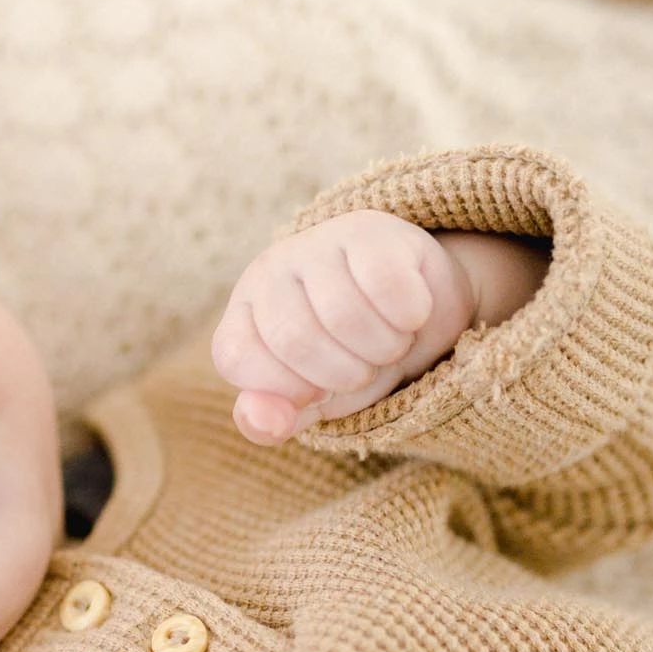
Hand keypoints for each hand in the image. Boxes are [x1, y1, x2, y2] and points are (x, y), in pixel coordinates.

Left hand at [210, 210, 474, 445]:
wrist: (417, 318)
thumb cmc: (350, 361)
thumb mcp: (309, 401)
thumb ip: (272, 420)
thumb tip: (266, 422)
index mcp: (243, 316)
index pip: (235, 356)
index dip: (287, 388)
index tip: (318, 388)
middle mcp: (269, 272)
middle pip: (294, 338)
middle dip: (345, 373)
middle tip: (365, 365)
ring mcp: (316, 244)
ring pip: (344, 314)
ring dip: (383, 347)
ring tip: (388, 341)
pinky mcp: (369, 229)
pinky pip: (387, 283)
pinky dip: (409, 315)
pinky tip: (410, 313)